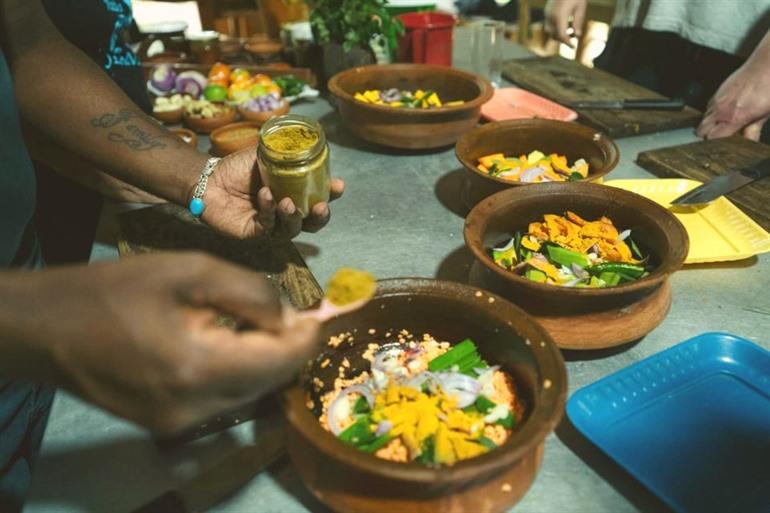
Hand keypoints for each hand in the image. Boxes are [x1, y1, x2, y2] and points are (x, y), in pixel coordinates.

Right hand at [9, 253, 319, 434]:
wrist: (48, 331)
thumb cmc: (115, 291)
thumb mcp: (189, 270)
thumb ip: (250, 292)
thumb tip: (290, 317)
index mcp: (199, 366)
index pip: (281, 361)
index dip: (309, 337)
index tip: (322, 314)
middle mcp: (195, 408)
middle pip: (271, 382)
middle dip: (290, 349)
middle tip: (297, 315)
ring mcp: (180, 424)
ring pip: (251, 394)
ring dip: (266, 362)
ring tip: (262, 325)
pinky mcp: (169, 426)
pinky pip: (224, 401)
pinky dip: (239, 374)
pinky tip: (232, 345)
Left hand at [202, 147, 344, 239]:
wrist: (209, 179)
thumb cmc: (236, 168)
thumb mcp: (264, 155)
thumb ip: (284, 151)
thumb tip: (305, 139)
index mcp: (294, 194)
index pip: (319, 198)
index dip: (331, 195)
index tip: (338, 186)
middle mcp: (286, 213)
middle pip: (312, 223)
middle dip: (321, 217)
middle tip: (320, 206)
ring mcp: (272, 226)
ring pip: (293, 229)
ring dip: (294, 216)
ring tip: (287, 201)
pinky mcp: (256, 233)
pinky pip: (269, 227)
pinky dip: (269, 211)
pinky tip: (265, 196)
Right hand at [544, 0, 586, 46]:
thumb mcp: (580, 7)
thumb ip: (578, 22)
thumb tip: (577, 35)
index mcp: (560, 15)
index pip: (561, 35)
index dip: (567, 42)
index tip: (573, 47)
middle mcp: (551, 15)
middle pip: (554, 34)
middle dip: (562, 39)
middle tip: (573, 39)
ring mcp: (547, 13)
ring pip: (549, 30)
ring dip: (558, 34)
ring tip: (569, 31)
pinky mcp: (547, 11)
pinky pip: (549, 24)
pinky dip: (556, 27)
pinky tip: (565, 24)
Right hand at [697, 62, 769, 140]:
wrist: (766, 65)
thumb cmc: (768, 87)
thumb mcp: (764, 114)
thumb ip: (753, 130)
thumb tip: (749, 143)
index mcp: (733, 118)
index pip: (711, 138)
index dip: (714, 144)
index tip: (720, 146)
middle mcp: (721, 109)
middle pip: (701, 130)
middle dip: (707, 136)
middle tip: (719, 138)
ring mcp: (717, 100)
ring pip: (703, 119)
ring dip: (709, 124)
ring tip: (721, 125)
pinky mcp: (717, 92)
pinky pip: (708, 107)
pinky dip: (712, 113)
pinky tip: (724, 112)